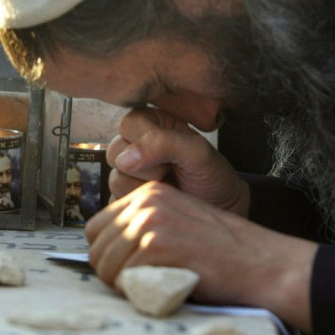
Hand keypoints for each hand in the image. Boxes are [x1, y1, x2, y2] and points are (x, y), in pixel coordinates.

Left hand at [85, 181, 317, 332]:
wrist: (261, 263)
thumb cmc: (223, 252)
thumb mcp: (178, 223)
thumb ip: (143, 229)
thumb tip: (104, 253)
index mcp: (149, 193)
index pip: (97, 227)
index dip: (105, 254)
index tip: (120, 269)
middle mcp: (146, 201)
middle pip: (97, 246)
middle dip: (109, 272)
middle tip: (134, 285)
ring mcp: (151, 221)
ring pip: (105, 264)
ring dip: (121, 284)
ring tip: (149, 288)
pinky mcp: (157, 244)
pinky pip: (123, 277)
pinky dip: (135, 292)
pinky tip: (159, 290)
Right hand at [107, 107, 249, 215]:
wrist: (220, 211)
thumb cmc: (212, 177)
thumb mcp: (197, 153)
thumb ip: (163, 143)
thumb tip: (124, 159)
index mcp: (150, 124)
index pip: (128, 125)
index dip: (149, 143)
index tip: (174, 154)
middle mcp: (134, 146)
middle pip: (114, 153)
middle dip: (147, 169)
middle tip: (171, 173)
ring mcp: (127, 174)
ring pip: (114, 180)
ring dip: (144, 189)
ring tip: (168, 189)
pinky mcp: (124, 198)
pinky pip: (117, 202)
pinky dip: (139, 206)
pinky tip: (159, 202)